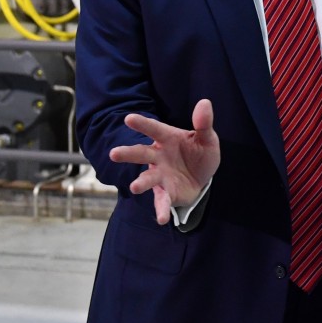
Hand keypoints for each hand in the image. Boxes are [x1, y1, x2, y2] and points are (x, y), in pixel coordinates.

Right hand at [109, 99, 220, 224]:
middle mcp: (158, 156)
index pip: (154, 129)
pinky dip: (161, 210)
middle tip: (114, 153)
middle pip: (140, 153)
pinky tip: (163, 219)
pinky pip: (162, 201)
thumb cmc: (199, 153)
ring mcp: (160, 175)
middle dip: (127, 153)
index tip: (129, 118)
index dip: (142, 124)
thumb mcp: (207, 138)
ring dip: (140, 182)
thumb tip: (205, 103)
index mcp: (167, 139)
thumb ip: (204, 123)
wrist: (203, 177)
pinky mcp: (165, 192)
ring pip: (146, 178)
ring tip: (134, 186)